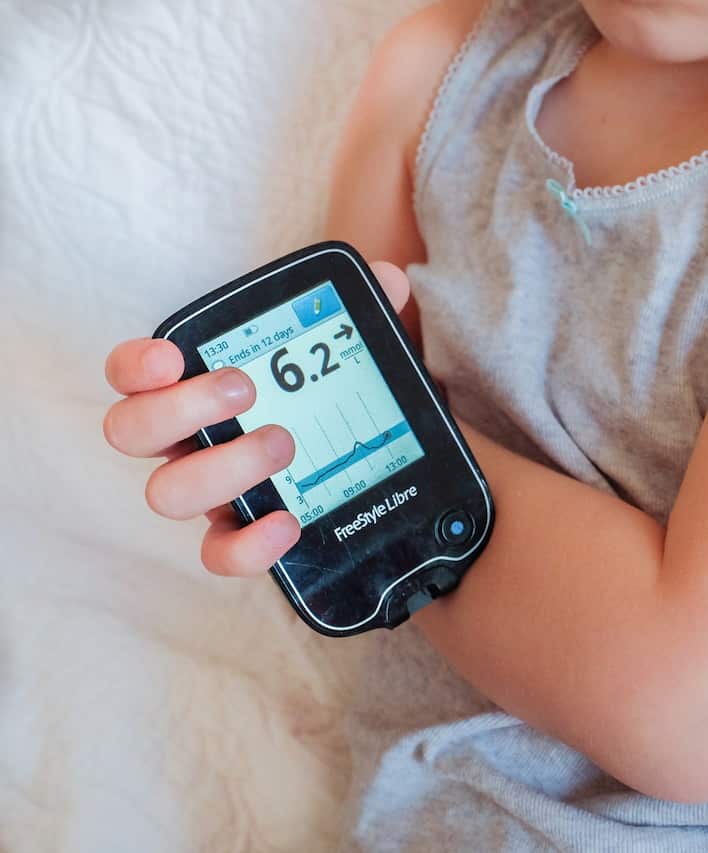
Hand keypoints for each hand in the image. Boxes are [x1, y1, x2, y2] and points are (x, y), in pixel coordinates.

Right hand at [103, 261, 413, 576]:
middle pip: (132, 431)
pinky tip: (288, 522)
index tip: (170, 357)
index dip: (135, 366)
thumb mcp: (354, 354)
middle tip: (245, 391)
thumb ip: (365, 312)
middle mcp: (189, 441)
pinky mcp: (241, 538)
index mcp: (199, 389)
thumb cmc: (339, 402)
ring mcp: (211, 493)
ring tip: (284, 443)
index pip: (134, 375)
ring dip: (223, 466)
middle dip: (182, 407)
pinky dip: (247, 545)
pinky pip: (221, 553)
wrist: (378, 465)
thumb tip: (389, 279)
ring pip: (169, 492)